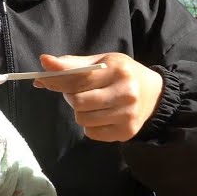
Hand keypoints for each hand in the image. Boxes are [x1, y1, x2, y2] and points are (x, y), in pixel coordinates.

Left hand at [33, 53, 162, 142]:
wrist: (154, 95)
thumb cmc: (122, 74)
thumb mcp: (103, 62)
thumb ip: (73, 64)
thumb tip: (44, 62)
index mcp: (118, 70)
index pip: (78, 78)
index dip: (56, 80)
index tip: (42, 79)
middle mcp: (125, 92)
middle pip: (78, 102)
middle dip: (72, 97)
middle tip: (80, 93)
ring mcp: (127, 115)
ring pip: (82, 119)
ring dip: (80, 112)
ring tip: (93, 104)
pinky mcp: (125, 132)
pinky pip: (91, 133)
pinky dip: (90, 125)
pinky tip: (102, 116)